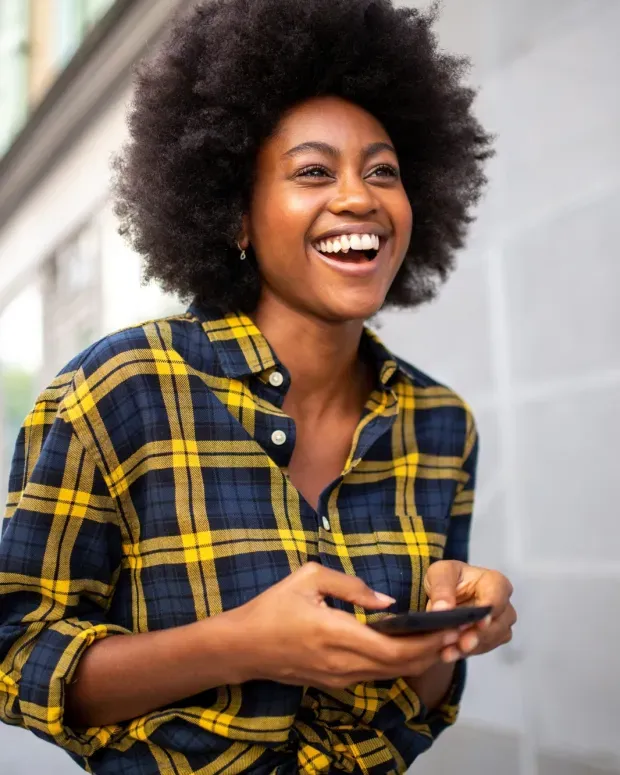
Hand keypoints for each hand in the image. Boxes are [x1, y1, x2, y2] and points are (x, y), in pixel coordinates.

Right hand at [228, 563, 460, 689]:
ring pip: (391, 674)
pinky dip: (398, 663)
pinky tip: (408, 646)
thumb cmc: (273, 607)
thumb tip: (388, 601)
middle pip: (401, 666)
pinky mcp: (335, 682)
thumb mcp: (308, 578)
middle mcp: (344, 663)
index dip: (428, 641)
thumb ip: (351, 586)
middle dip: (433, 651)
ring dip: (418, 659)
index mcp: (338, 634)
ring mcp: (340, 677)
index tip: (450, 626)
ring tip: (440, 638)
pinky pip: (375, 675)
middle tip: (456, 632)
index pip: (396, 648)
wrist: (242, 647)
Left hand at [423, 560, 515, 662]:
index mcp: (494, 581)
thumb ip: (441, 588)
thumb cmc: (447, 578)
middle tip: (461, 643)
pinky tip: (449, 653)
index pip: (498, 596)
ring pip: (493, 639)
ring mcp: (499, 622)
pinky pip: (483, 648)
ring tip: (449, 650)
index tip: (477, 623)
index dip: (489, 611)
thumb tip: (443, 609)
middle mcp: (502, 603)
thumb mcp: (439, 573)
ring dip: (471, 647)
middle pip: (499, 622)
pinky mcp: (491, 638)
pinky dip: (465, 652)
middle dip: (479, 634)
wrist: (444, 595)